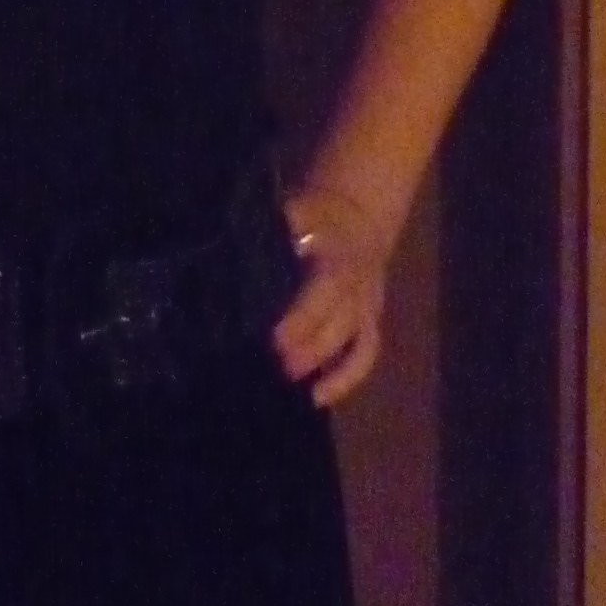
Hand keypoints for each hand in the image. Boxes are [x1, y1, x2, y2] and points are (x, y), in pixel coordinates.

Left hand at [271, 183, 388, 407]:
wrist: (358, 212)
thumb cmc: (315, 212)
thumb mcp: (295, 207)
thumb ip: (273, 228)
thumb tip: (235, 249)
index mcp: (338, 254)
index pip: (325, 288)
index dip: (302, 317)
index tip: (274, 338)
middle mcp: (357, 284)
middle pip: (339, 321)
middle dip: (310, 346)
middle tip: (278, 365)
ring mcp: (367, 306)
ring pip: (357, 341)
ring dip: (328, 366)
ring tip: (296, 385)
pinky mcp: (370, 321)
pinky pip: (366, 353)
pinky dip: (347, 379)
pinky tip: (317, 398)